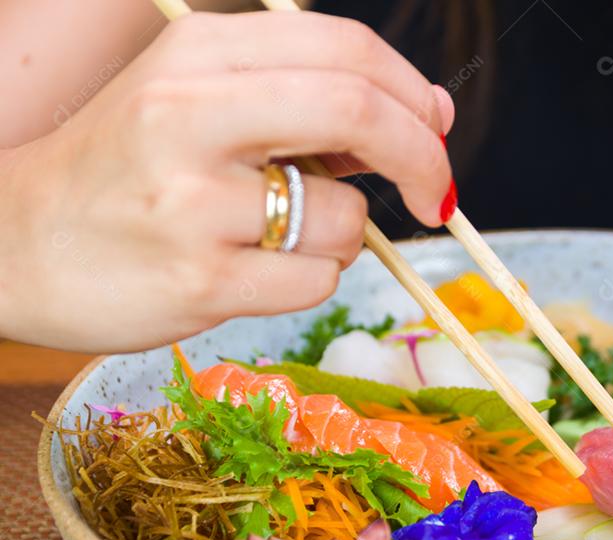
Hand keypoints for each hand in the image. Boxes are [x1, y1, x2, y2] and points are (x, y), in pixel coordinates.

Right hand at [0, 11, 454, 352]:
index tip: (436, 130)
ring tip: (275, 236)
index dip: (414, 94)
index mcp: (197, 55)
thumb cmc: (128, 171)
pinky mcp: (199, 281)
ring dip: (341, 236)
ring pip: (345, 218)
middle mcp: (190, 116)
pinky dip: (307, 280)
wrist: (13, 244)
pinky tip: (248, 272)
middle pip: (359, 111)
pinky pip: (315, 282)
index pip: (347, 50)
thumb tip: (429, 113)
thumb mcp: (199, 103)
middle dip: (424, 157)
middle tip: (437, 195)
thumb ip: (306, 99)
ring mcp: (192, 203)